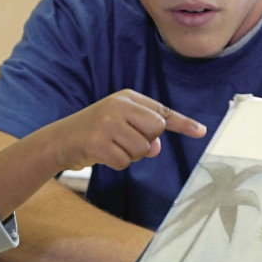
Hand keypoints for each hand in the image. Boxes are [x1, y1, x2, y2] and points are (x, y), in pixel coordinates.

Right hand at [49, 89, 205, 171]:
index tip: (201, 131)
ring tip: (111, 146)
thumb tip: (156, 148)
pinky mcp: (98, 143)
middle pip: (156, 130)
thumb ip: (143, 132)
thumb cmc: (96, 131)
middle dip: (146, 142)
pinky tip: (102, 154)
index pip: (162, 111)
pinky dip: (117, 163)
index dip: (183, 122)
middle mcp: (118, 106)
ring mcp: (107, 124)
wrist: (60, 139)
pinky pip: (125, 162)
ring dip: (130, 155)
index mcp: (127, 97)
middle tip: (125, 140)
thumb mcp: (120, 124)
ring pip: (142, 149)